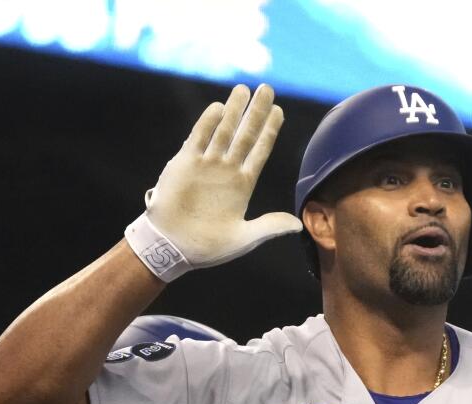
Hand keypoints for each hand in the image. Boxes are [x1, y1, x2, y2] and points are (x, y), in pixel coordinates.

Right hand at [125, 84, 301, 281]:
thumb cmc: (208, 247)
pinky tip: (219, 107)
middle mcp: (227, 170)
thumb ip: (269, 227)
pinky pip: (198, 138)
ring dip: (233, 110)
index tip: (279, 111)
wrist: (173, 248)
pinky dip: (208, 123)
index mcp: (243, 184)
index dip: (269, 131)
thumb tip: (299, 225)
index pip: (260, 151)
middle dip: (256, 112)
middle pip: (245, 134)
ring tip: (243, 90)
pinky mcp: (185, 164)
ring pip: (223, 131)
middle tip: (267, 89)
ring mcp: (206, 165)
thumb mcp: (244, 239)